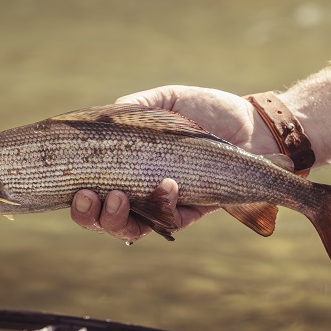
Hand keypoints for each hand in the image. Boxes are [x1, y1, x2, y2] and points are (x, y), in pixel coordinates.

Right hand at [70, 85, 276, 242]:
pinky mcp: (191, 212)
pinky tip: (168, 185)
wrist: (253, 125)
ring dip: (118, 220)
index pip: (92, 193)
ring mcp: (164, 205)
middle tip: (90, 196)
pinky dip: (164, 207)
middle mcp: (140, 192)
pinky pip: (170, 222)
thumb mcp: (165, 101)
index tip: (77, 188)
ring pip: (131, 229)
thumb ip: (133, 107)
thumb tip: (102, 117)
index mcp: (126, 168)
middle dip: (91, 216)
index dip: (78, 200)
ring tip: (120, 197)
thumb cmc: (205, 111)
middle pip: (104, 220)